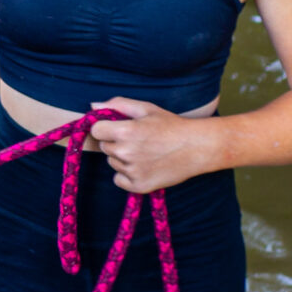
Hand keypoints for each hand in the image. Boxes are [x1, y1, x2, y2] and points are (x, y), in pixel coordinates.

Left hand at [87, 97, 219, 193]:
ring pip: (113, 162)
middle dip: (115, 142)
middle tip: (138, 140)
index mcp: (125, 131)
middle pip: (104, 147)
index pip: (96, 130)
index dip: (105, 128)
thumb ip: (118, 104)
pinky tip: (144, 166)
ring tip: (145, 152)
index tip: (118, 128)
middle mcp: (126, 152)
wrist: (197, 148)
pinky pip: (118, 179)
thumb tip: (93, 105)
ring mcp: (132, 171)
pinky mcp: (138, 186)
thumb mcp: (146, 109)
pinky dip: (127, 175)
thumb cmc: (171, 126)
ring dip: (123, 158)